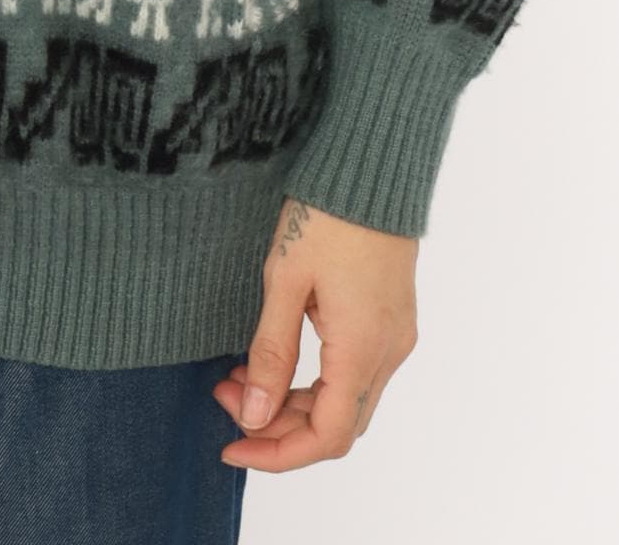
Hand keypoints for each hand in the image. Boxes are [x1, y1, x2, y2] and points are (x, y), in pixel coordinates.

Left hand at [212, 197, 418, 471]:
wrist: (372, 165)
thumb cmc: (326, 213)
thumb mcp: (285, 279)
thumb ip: (271, 352)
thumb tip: (255, 416)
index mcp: (364, 349)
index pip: (327, 436)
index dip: (278, 453)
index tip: (232, 445)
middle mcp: (388, 352)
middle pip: (336, 424)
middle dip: (277, 425)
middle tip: (224, 398)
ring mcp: (394, 336)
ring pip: (346, 399)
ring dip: (293, 400)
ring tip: (237, 377)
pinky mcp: (390, 318)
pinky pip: (354, 370)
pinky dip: (313, 378)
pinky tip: (272, 355)